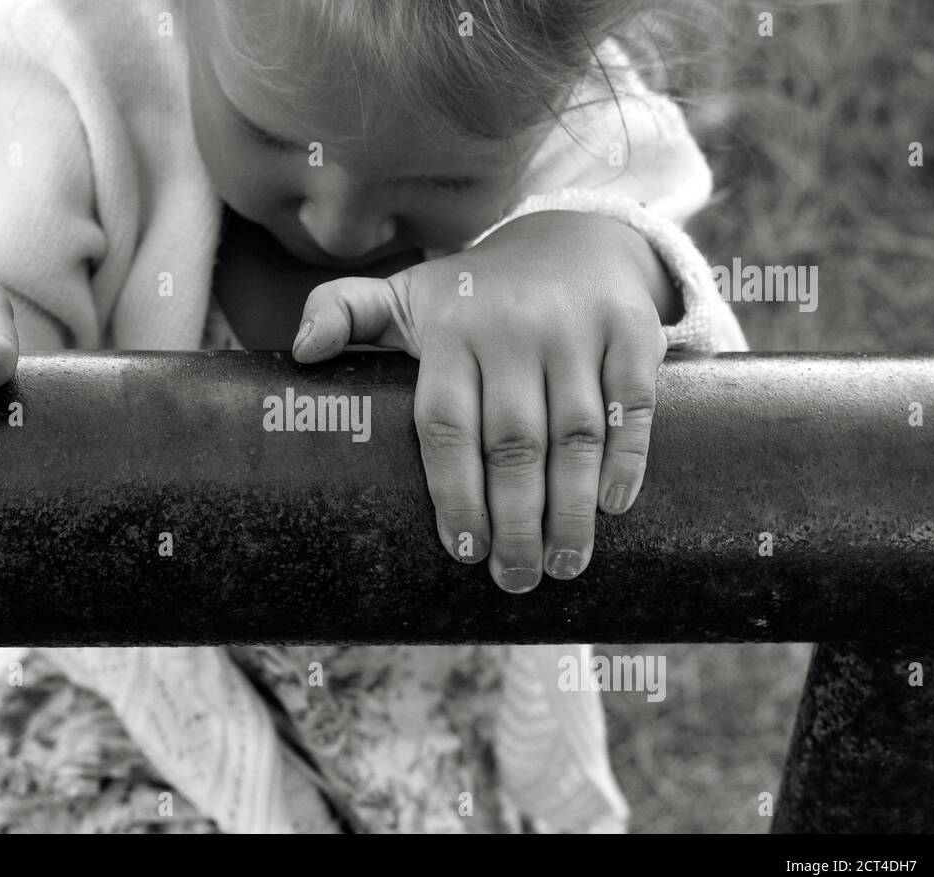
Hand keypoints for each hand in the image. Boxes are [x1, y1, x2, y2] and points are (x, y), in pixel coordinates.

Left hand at [291, 210, 670, 591]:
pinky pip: (631, 403)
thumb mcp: (405, 295)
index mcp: (450, 330)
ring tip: (563, 565)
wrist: (572, 238)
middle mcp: (513, 328)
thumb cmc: (474, 294)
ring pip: (573, 433)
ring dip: (570, 508)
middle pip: (512, 442)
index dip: (455, 494)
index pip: (446, 425)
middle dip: (515, 521)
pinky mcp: (632, 329)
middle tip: (515, 579)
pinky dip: (626, 458)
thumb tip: (301, 352)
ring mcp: (576, 328)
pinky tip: (612, 507)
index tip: (465, 551)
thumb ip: (345, 312)